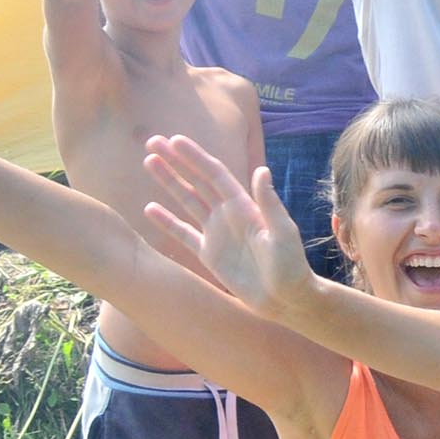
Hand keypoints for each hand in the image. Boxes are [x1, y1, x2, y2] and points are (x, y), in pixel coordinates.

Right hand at [138, 131, 318, 311]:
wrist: (286, 298)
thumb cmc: (291, 265)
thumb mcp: (282, 232)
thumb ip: (269, 203)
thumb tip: (262, 170)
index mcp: (244, 206)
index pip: (214, 174)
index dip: (195, 157)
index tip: (174, 140)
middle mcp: (227, 215)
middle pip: (196, 181)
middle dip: (175, 162)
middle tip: (152, 142)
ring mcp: (216, 233)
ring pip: (187, 201)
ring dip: (168, 182)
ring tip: (148, 162)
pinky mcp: (209, 254)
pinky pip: (183, 234)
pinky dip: (166, 222)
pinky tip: (149, 208)